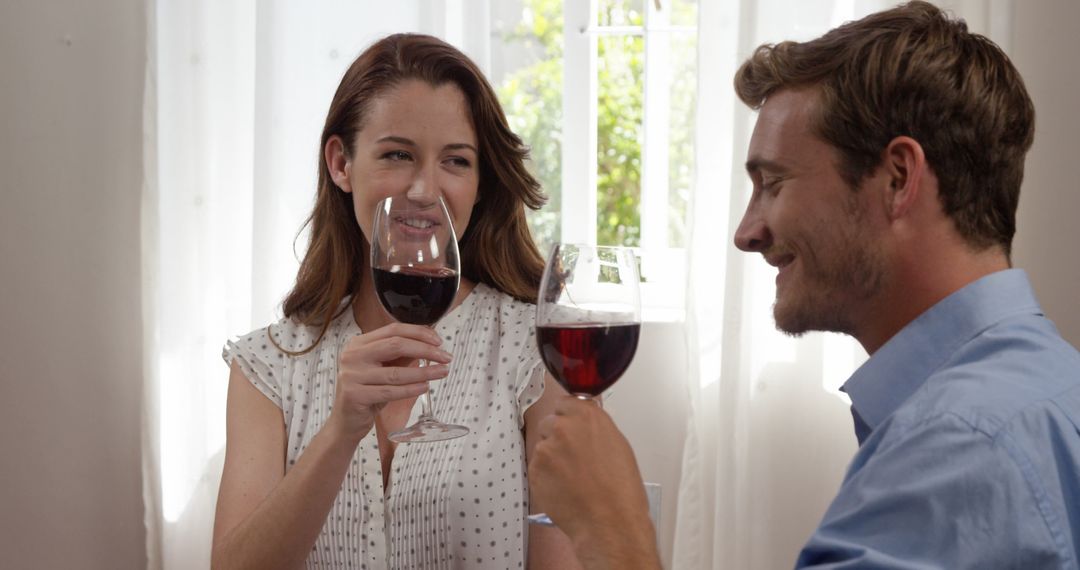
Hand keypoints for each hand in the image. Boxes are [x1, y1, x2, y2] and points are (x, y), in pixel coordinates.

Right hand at [328, 323, 450, 440]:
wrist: (346, 422)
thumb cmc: (368, 392)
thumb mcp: (384, 369)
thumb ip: (401, 356)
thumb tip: (430, 344)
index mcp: (358, 343)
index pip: (393, 330)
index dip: (418, 333)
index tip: (439, 341)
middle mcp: (352, 355)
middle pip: (395, 345)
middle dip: (425, 349)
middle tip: (446, 357)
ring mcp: (351, 375)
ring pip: (396, 372)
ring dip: (424, 372)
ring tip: (442, 372)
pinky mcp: (354, 395)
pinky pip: (390, 391)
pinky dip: (411, 389)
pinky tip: (425, 387)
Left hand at [529, 397, 658, 567]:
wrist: (610, 522)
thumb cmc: (621, 489)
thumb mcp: (617, 444)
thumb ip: (594, 426)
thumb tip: (584, 423)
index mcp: (587, 416)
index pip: (566, 403)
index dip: (569, 417)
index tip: (572, 427)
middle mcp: (563, 427)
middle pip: (551, 422)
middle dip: (559, 436)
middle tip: (573, 457)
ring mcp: (546, 448)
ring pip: (543, 445)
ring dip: (552, 457)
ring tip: (572, 477)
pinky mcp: (535, 470)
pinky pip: (537, 467)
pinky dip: (547, 476)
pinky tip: (564, 488)